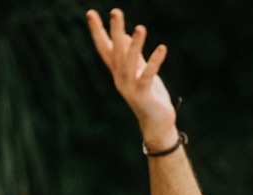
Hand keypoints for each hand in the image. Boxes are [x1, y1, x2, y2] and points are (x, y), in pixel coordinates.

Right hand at [86, 8, 178, 147]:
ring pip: (130, 63)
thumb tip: (128, 34)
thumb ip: (135, 55)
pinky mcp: (144, 95)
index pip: (105, 48)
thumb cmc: (150, 97)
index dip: (97, 31)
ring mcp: (130, 88)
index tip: (90, 13)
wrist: (157, 124)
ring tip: (140, 28)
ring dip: (135, 45)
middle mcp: (120, 79)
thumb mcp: (141, 72)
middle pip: (116, 52)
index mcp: (118, 72)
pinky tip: (162, 48)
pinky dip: (154, 62)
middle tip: (115, 12)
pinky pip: (148, 76)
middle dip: (115, 32)